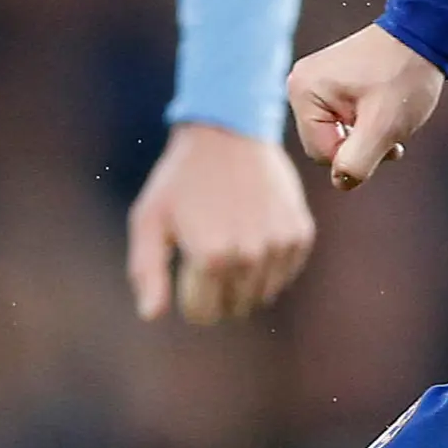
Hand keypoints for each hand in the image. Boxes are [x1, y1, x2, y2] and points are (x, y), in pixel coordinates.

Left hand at [126, 121, 316, 324]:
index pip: (203, 313)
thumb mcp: (149, 220)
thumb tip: (153, 315)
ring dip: (244, 281)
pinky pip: (284, 273)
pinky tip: (254, 235)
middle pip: (234, 307)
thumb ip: (147, 271)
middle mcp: (251, 255)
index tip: (187, 268)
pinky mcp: (300, 232)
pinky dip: (269, 265)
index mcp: (212, 257)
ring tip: (230, 241)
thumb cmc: (180, 178)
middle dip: (217, 292)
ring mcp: (280, 244)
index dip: (189, 296)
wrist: (228, 132)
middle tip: (208, 252)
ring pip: (261, 295)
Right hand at [287, 23, 444, 191]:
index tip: (386, 134)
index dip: (358, 154)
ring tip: (392, 113)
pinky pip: (343, 117)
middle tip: (391, 125)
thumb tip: (341, 183)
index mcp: (304, 92)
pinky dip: (367, 120)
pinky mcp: (331, 80)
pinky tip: (387, 107)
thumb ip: (356, 162)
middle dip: (363, 143)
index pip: (322, 153)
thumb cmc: (405, 76)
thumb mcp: (383, 127)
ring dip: (368, 134)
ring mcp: (315, 80)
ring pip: (338, 133)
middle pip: (327, 143)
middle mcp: (300, 84)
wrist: (426, 32)